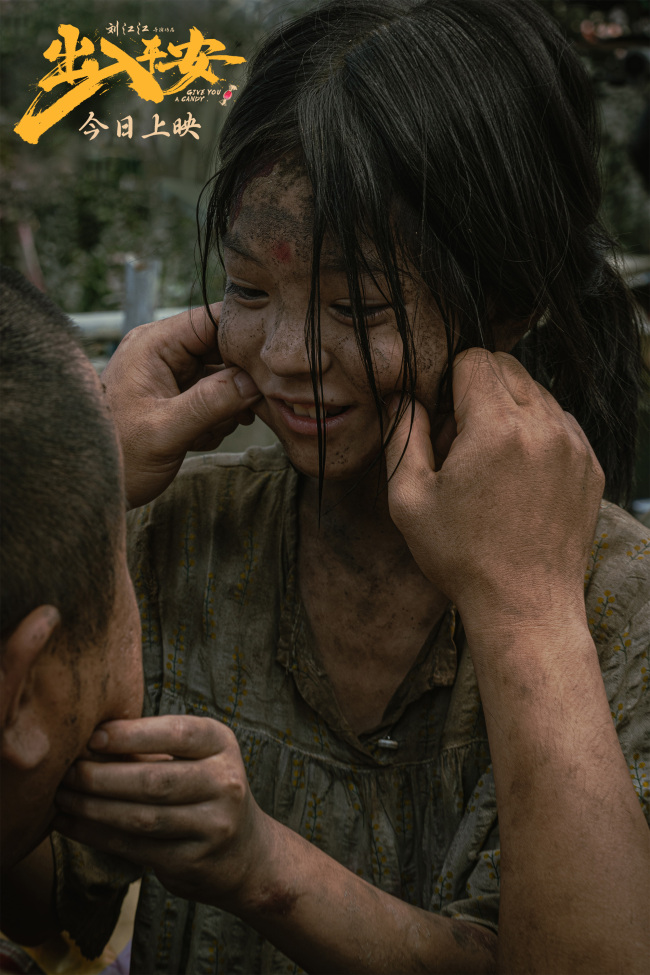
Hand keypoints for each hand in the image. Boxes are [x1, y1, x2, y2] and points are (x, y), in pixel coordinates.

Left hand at [54, 716, 270, 907]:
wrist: (245, 852)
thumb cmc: (203, 789)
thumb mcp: (194, 757)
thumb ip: (150, 745)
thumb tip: (87, 738)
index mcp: (222, 744)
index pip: (178, 733)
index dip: (132, 734)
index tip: (92, 737)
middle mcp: (225, 783)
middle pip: (154, 780)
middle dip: (102, 777)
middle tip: (65, 772)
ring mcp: (214, 826)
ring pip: (142, 818)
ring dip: (93, 808)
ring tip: (62, 798)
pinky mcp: (194, 862)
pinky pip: (136, 848)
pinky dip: (98, 835)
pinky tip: (73, 824)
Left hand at [102, 303, 260, 507]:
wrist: (96, 483)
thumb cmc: (120, 457)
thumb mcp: (165, 431)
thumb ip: (210, 403)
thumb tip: (253, 381)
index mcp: (153, 345)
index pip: (211, 320)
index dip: (243, 337)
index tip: (268, 364)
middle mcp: (164, 352)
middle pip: (223, 348)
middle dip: (239, 380)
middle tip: (245, 409)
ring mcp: (173, 374)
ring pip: (226, 376)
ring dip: (228, 406)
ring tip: (206, 431)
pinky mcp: (180, 396)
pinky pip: (218, 396)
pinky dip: (219, 418)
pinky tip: (201, 438)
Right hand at [385, 349, 604, 633]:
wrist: (526, 607)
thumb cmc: (463, 558)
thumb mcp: (408, 500)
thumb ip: (403, 436)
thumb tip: (405, 398)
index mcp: (496, 427)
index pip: (475, 358)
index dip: (448, 380)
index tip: (441, 418)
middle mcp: (543, 426)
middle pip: (509, 367)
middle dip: (479, 390)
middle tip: (462, 442)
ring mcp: (574, 445)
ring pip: (537, 393)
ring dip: (510, 411)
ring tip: (492, 463)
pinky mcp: (591, 467)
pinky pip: (560, 423)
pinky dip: (537, 434)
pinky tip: (519, 476)